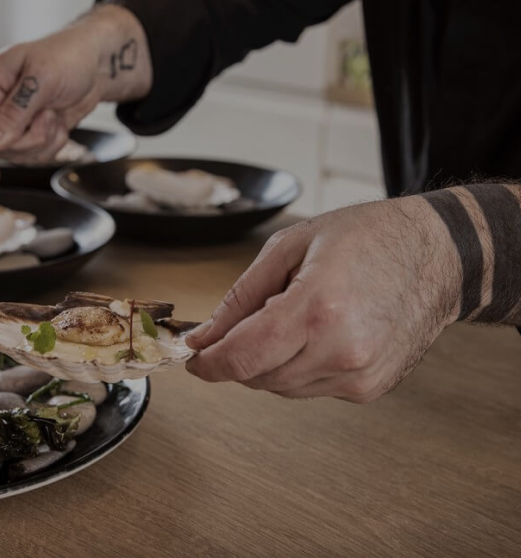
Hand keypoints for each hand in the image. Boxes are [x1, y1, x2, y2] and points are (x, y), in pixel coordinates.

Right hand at [0, 5, 151, 182]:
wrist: (98, 65)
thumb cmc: (68, 58)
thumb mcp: (41, 81)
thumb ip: (13, 113)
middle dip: (26, 139)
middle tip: (46, 116)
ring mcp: (15, 121)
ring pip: (18, 153)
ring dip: (43, 140)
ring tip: (53, 113)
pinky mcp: (33, 132)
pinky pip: (37, 154)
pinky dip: (54, 142)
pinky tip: (59, 121)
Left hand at [186, 196, 461, 402]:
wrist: (435, 255)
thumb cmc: (367, 237)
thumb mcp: (290, 246)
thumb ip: (241, 296)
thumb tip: (204, 335)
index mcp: (318, 307)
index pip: (243, 356)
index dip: (209, 362)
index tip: (192, 357)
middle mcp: (342, 350)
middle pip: (257, 377)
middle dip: (236, 356)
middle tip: (239, 324)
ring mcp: (360, 375)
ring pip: (280, 387)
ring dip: (267, 361)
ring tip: (290, 317)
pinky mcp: (370, 388)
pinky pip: (309, 388)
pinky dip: (296, 366)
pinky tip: (314, 333)